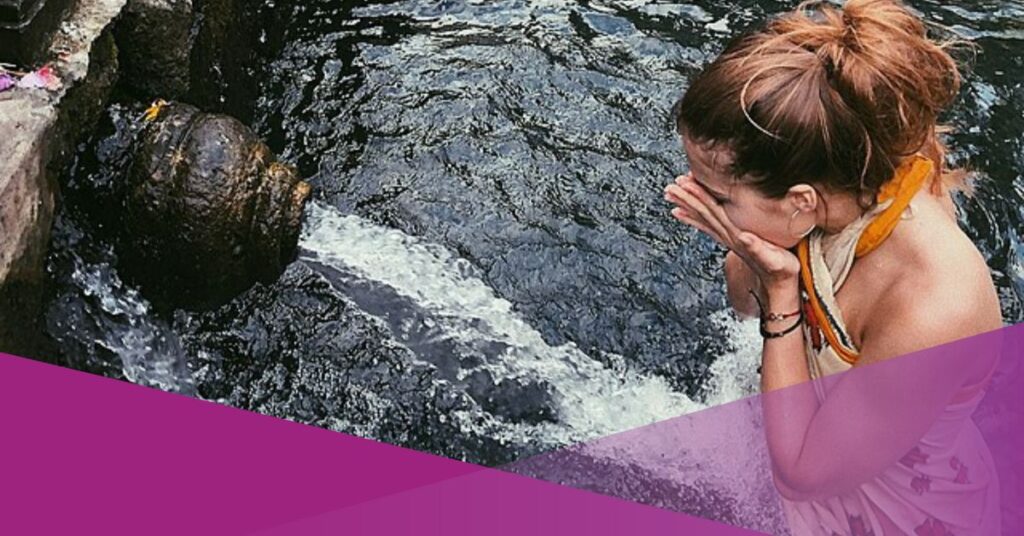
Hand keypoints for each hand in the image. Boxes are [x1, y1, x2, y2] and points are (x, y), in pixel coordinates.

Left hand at [664, 173, 800, 289]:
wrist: (779, 285)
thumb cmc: (780, 270)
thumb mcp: (774, 259)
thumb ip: (758, 248)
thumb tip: (744, 237)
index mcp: (736, 234)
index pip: (712, 211)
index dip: (699, 196)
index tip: (684, 184)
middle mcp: (727, 235)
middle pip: (702, 212)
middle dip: (686, 198)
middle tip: (670, 187)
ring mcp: (727, 238)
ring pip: (702, 218)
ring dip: (686, 206)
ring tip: (671, 195)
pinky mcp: (731, 240)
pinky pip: (707, 226)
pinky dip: (694, 218)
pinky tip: (683, 213)